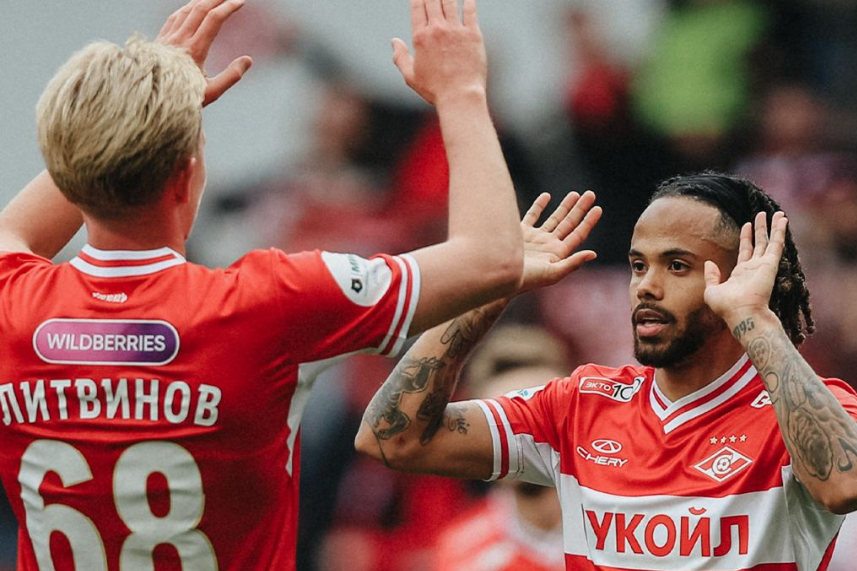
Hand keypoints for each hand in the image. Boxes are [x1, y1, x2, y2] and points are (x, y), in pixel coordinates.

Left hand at [156, 0, 252, 105]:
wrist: (151, 99)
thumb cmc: (184, 98)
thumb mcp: (212, 92)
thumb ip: (231, 76)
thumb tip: (248, 60)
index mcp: (195, 50)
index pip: (214, 20)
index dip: (228, 7)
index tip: (241, 2)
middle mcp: (180, 39)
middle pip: (200, 9)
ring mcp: (168, 38)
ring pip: (186, 10)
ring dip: (202, 1)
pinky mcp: (160, 40)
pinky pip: (174, 17)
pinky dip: (186, 9)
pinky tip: (191, 8)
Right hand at [392, 0, 485, 104]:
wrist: (460, 95)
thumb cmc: (435, 90)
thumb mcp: (410, 76)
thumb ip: (400, 57)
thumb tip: (394, 41)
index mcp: (420, 38)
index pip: (417, 8)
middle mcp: (437, 29)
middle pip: (433, 0)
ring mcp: (456, 30)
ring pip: (450, 1)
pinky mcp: (473, 34)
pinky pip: (470, 10)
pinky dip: (469, 0)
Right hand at [517, 191, 601, 292]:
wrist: (500, 276)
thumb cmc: (526, 279)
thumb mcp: (552, 273)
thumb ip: (572, 263)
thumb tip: (593, 254)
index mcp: (558, 253)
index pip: (578, 234)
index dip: (589, 221)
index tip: (598, 208)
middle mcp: (548, 244)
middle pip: (569, 223)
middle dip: (580, 209)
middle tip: (591, 194)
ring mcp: (535, 238)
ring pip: (553, 218)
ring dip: (564, 206)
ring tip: (575, 194)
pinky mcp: (520, 233)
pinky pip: (532, 216)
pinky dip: (539, 206)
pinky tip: (547, 196)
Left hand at [704, 211, 786, 325]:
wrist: (741, 313)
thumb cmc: (726, 307)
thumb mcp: (711, 290)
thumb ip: (711, 276)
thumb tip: (710, 263)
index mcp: (741, 274)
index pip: (745, 251)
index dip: (746, 238)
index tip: (747, 225)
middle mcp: (754, 268)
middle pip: (759, 243)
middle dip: (760, 229)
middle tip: (762, 215)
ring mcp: (764, 265)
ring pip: (770, 241)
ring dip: (773, 227)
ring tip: (777, 213)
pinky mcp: (771, 264)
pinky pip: (776, 244)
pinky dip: (780, 231)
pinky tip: (782, 220)